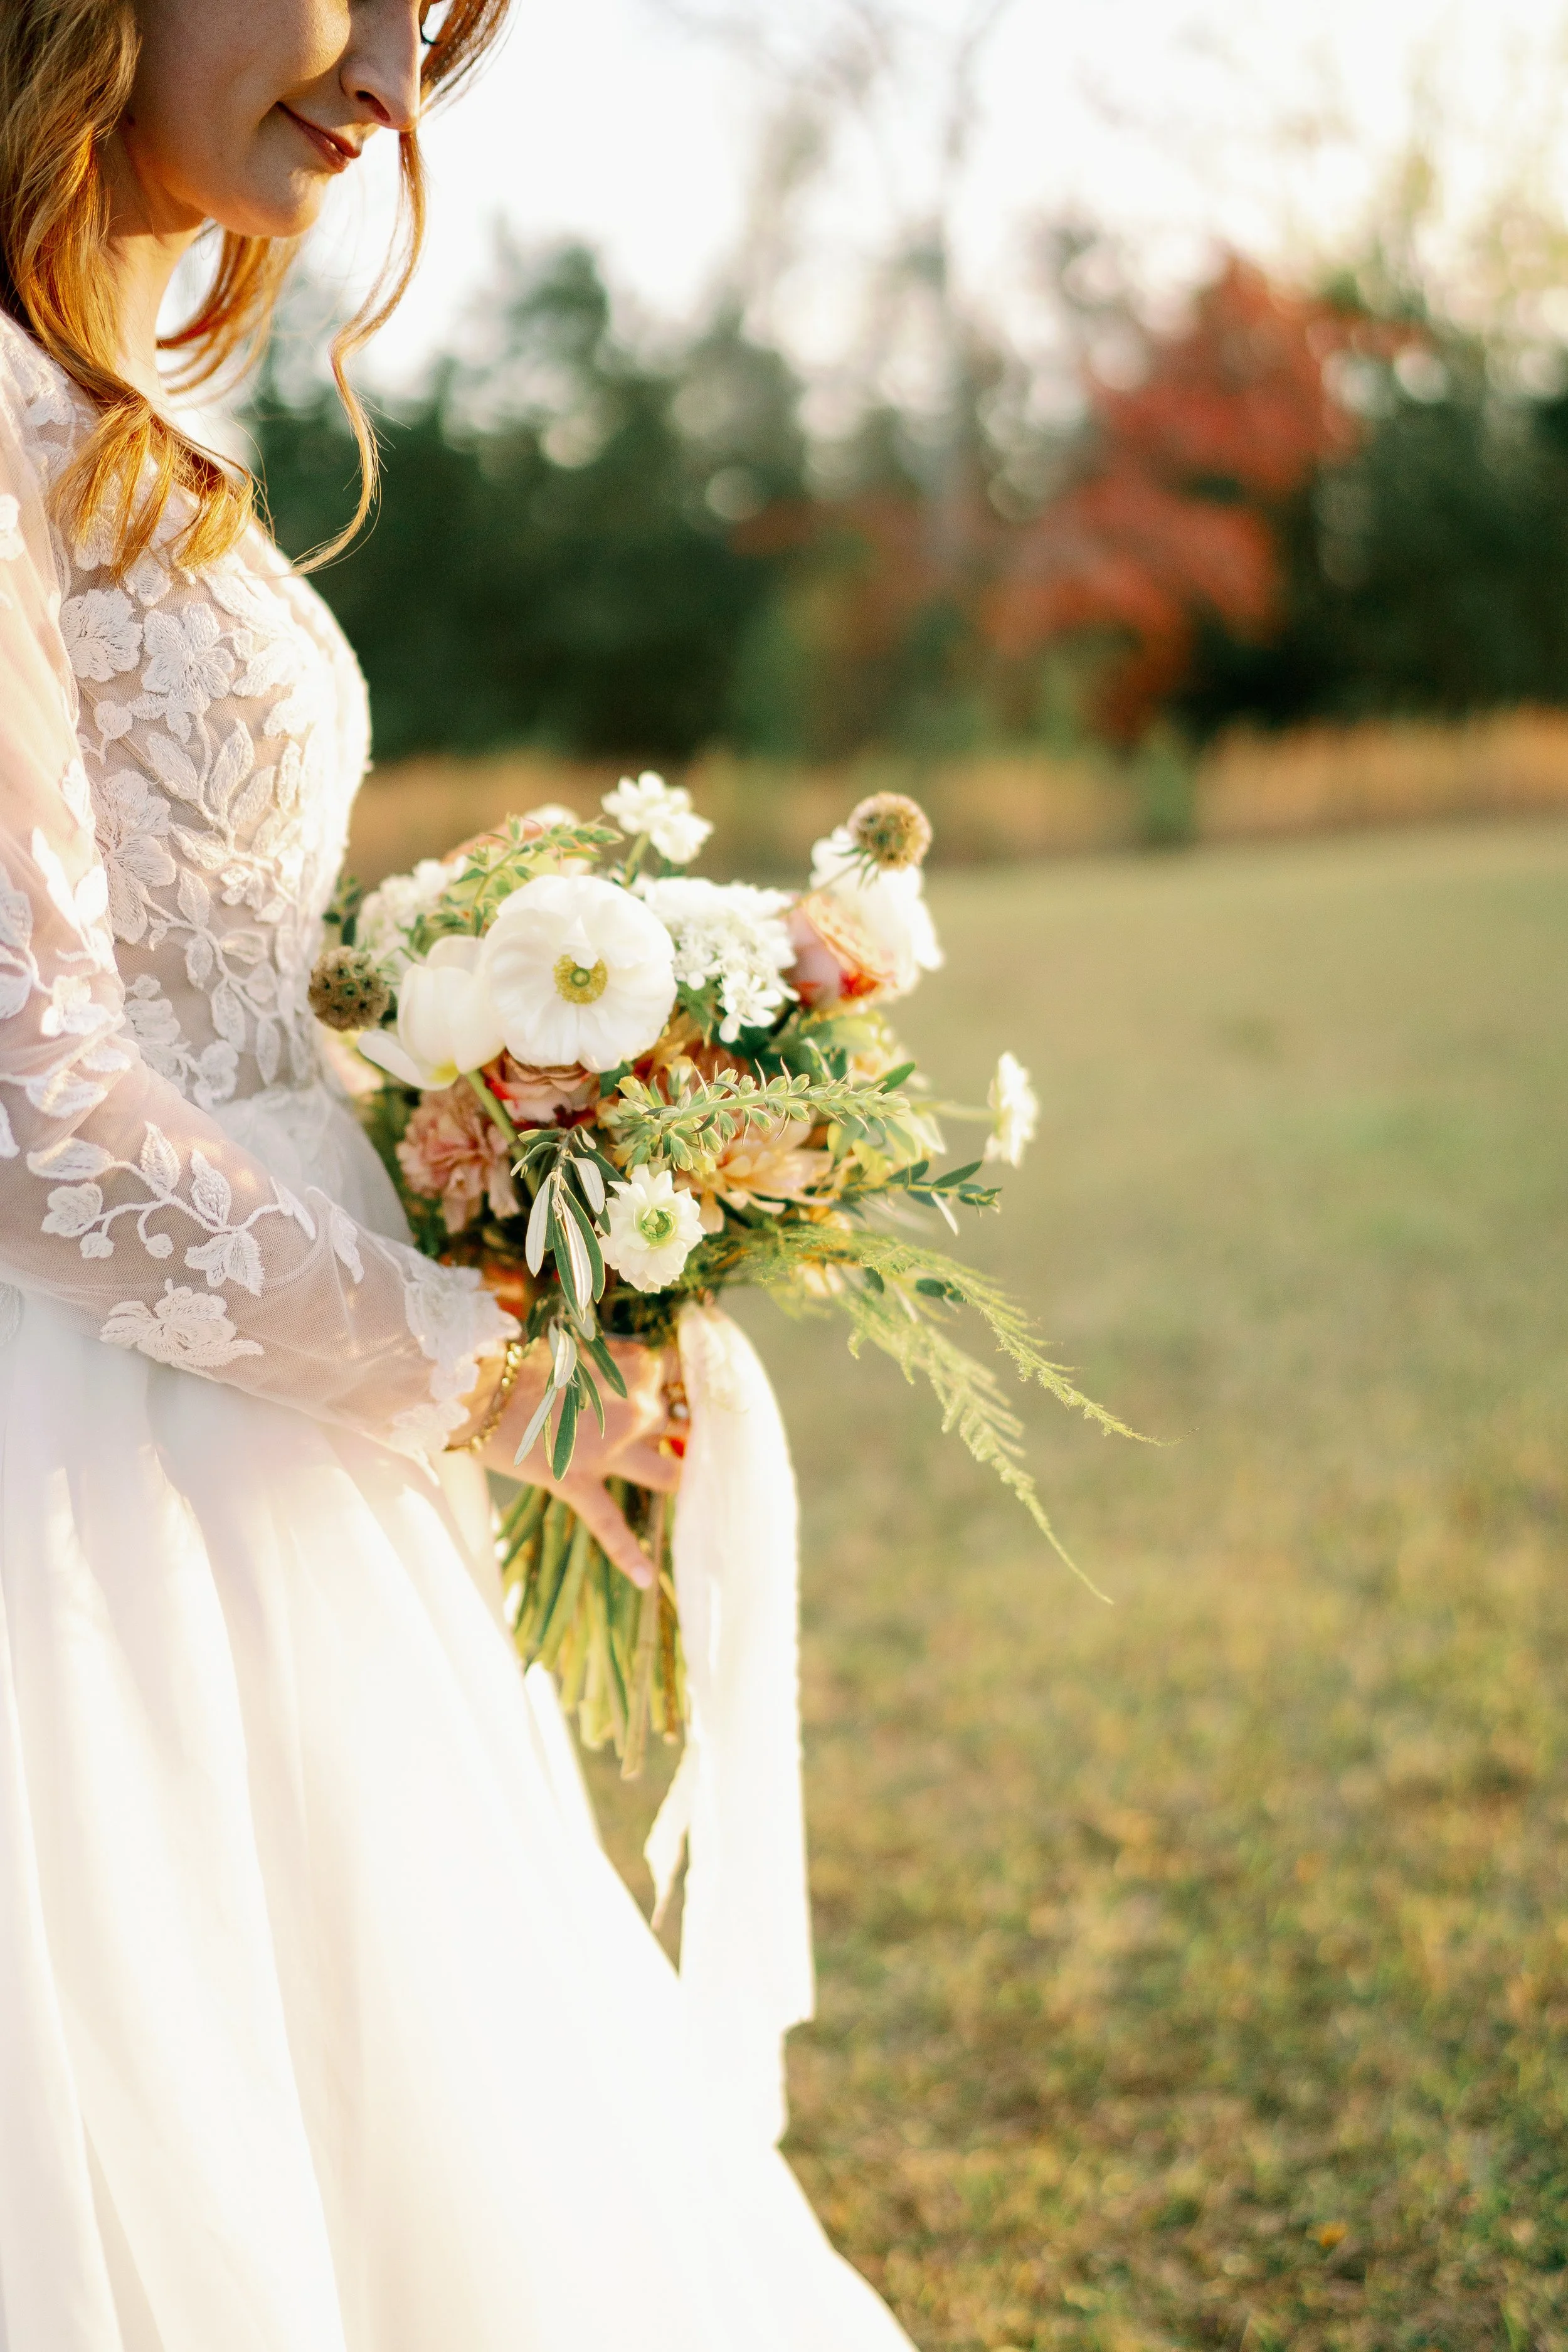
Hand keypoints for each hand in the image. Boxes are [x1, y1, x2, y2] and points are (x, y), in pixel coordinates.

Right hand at [479, 1337, 679, 1588]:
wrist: (478, 1384)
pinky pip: (610, 1526)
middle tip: (686, 1434)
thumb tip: (636, 1370)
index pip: (690, 1376)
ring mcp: (611, 1453)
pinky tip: (644, 1579)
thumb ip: (617, 1359)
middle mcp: (638, 1411)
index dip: (692, 1385)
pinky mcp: (578, 1483)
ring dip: (681, 1478)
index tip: (690, 1392)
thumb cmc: (525, 1354)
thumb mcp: (583, 1344)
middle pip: (681, 1425)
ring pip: (670, 1475)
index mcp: (640, 1368)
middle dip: (684, 1430)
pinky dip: (629, 1555)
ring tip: (688, 1484)